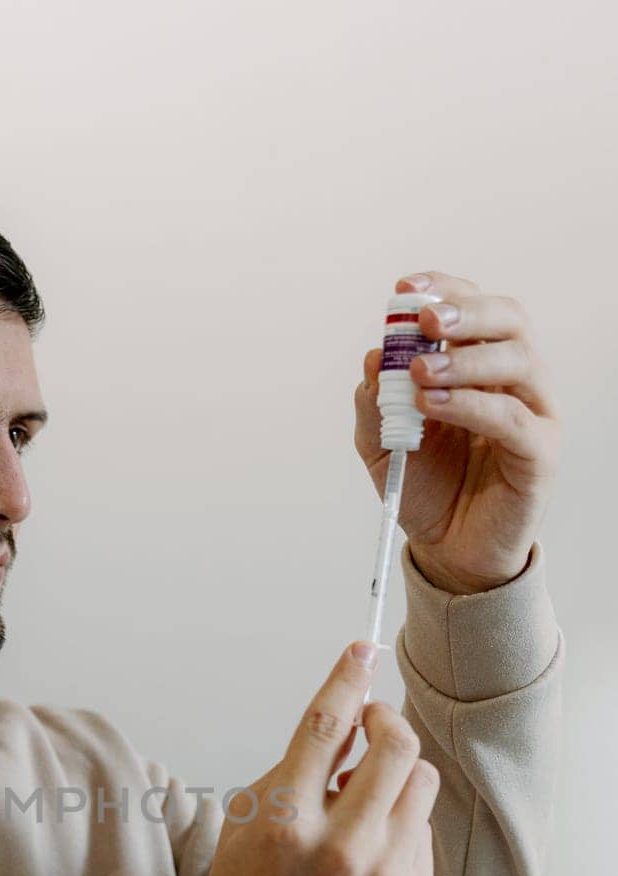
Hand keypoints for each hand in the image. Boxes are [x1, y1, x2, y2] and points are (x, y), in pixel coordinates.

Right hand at [190, 643, 438, 875]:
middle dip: (385, 722)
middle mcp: (339, 847)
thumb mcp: (249, 816)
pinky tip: (368, 848)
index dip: (346, 678)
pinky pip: (423, 829)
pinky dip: (398, 824)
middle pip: (394, 745)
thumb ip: (297, 767)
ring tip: (365, 798)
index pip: (325, 726)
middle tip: (370, 726)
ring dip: (397, 774)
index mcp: (286, 821)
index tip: (361, 649)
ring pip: (421, 781)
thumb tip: (349, 721)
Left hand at [353, 270, 561, 592]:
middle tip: (423, 319)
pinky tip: (432, 405)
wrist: (447, 550)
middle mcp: (514, 380)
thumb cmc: (426, 489)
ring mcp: (534, 413)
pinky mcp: (540, 453)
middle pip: (508, 319)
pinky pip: (514, 418)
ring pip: (517, 360)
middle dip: (465, 310)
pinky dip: (471, 404)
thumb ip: (376, 404)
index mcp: (479, 365)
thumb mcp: (382, 445)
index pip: (475, 307)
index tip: (404, 288)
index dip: (444, 289)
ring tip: (418, 370)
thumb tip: (373, 358)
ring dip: (464, 358)